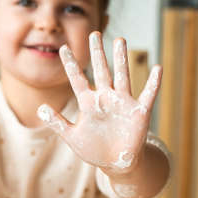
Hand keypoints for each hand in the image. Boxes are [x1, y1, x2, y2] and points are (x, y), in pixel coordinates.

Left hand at [37, 31, 161, 174]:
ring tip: (120, 40)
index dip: (70, 65)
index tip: (63, 48)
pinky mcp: (139, 112)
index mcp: (88, 103)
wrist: (115, 163)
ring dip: (121, 59)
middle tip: (94, 34)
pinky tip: (157, 68)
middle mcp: (105, 98)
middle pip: (101, 71)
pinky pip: (148, 94)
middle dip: (97, 53)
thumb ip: (57, 122)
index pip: (78, 79)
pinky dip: (153, 83)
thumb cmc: (94, 149)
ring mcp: (123, 103)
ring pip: (122, 76)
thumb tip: (39, 108)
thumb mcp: (71, 136)